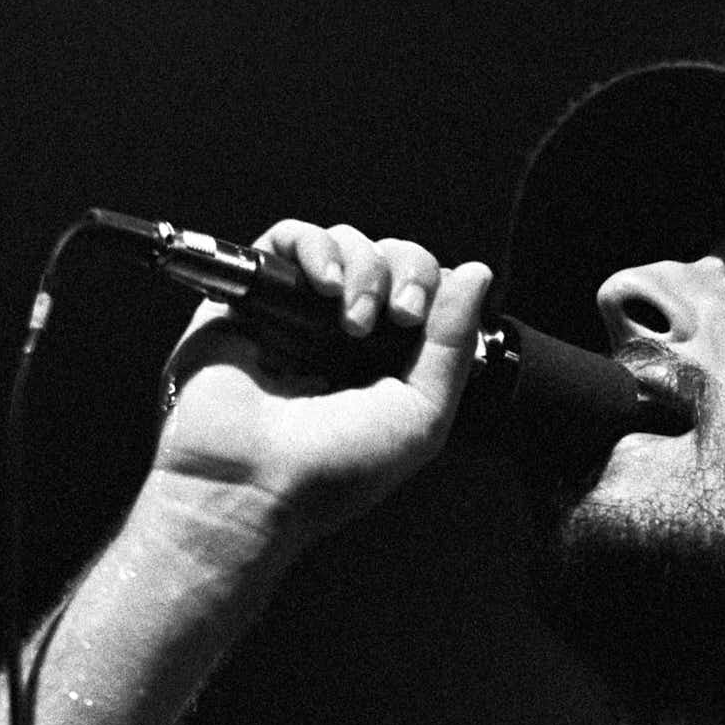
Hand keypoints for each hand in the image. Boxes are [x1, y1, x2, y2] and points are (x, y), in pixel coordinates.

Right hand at [144, 220, 492, 563]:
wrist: (248, 485)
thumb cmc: (332, 472)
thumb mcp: (420, 416)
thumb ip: (452, 346)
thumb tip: (476, 275)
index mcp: (388, 362)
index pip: (426, 292)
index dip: (432, 287)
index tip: (419, 317)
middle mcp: (346, 334)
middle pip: (391, 259)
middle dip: (405, 272)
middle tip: (397, 315)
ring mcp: (299, 314)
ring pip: (346, 244)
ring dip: (363, 267)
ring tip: (351, 318)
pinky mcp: (252, 298)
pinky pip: (287, 240)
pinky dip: (314, 246)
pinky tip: (323, 282)